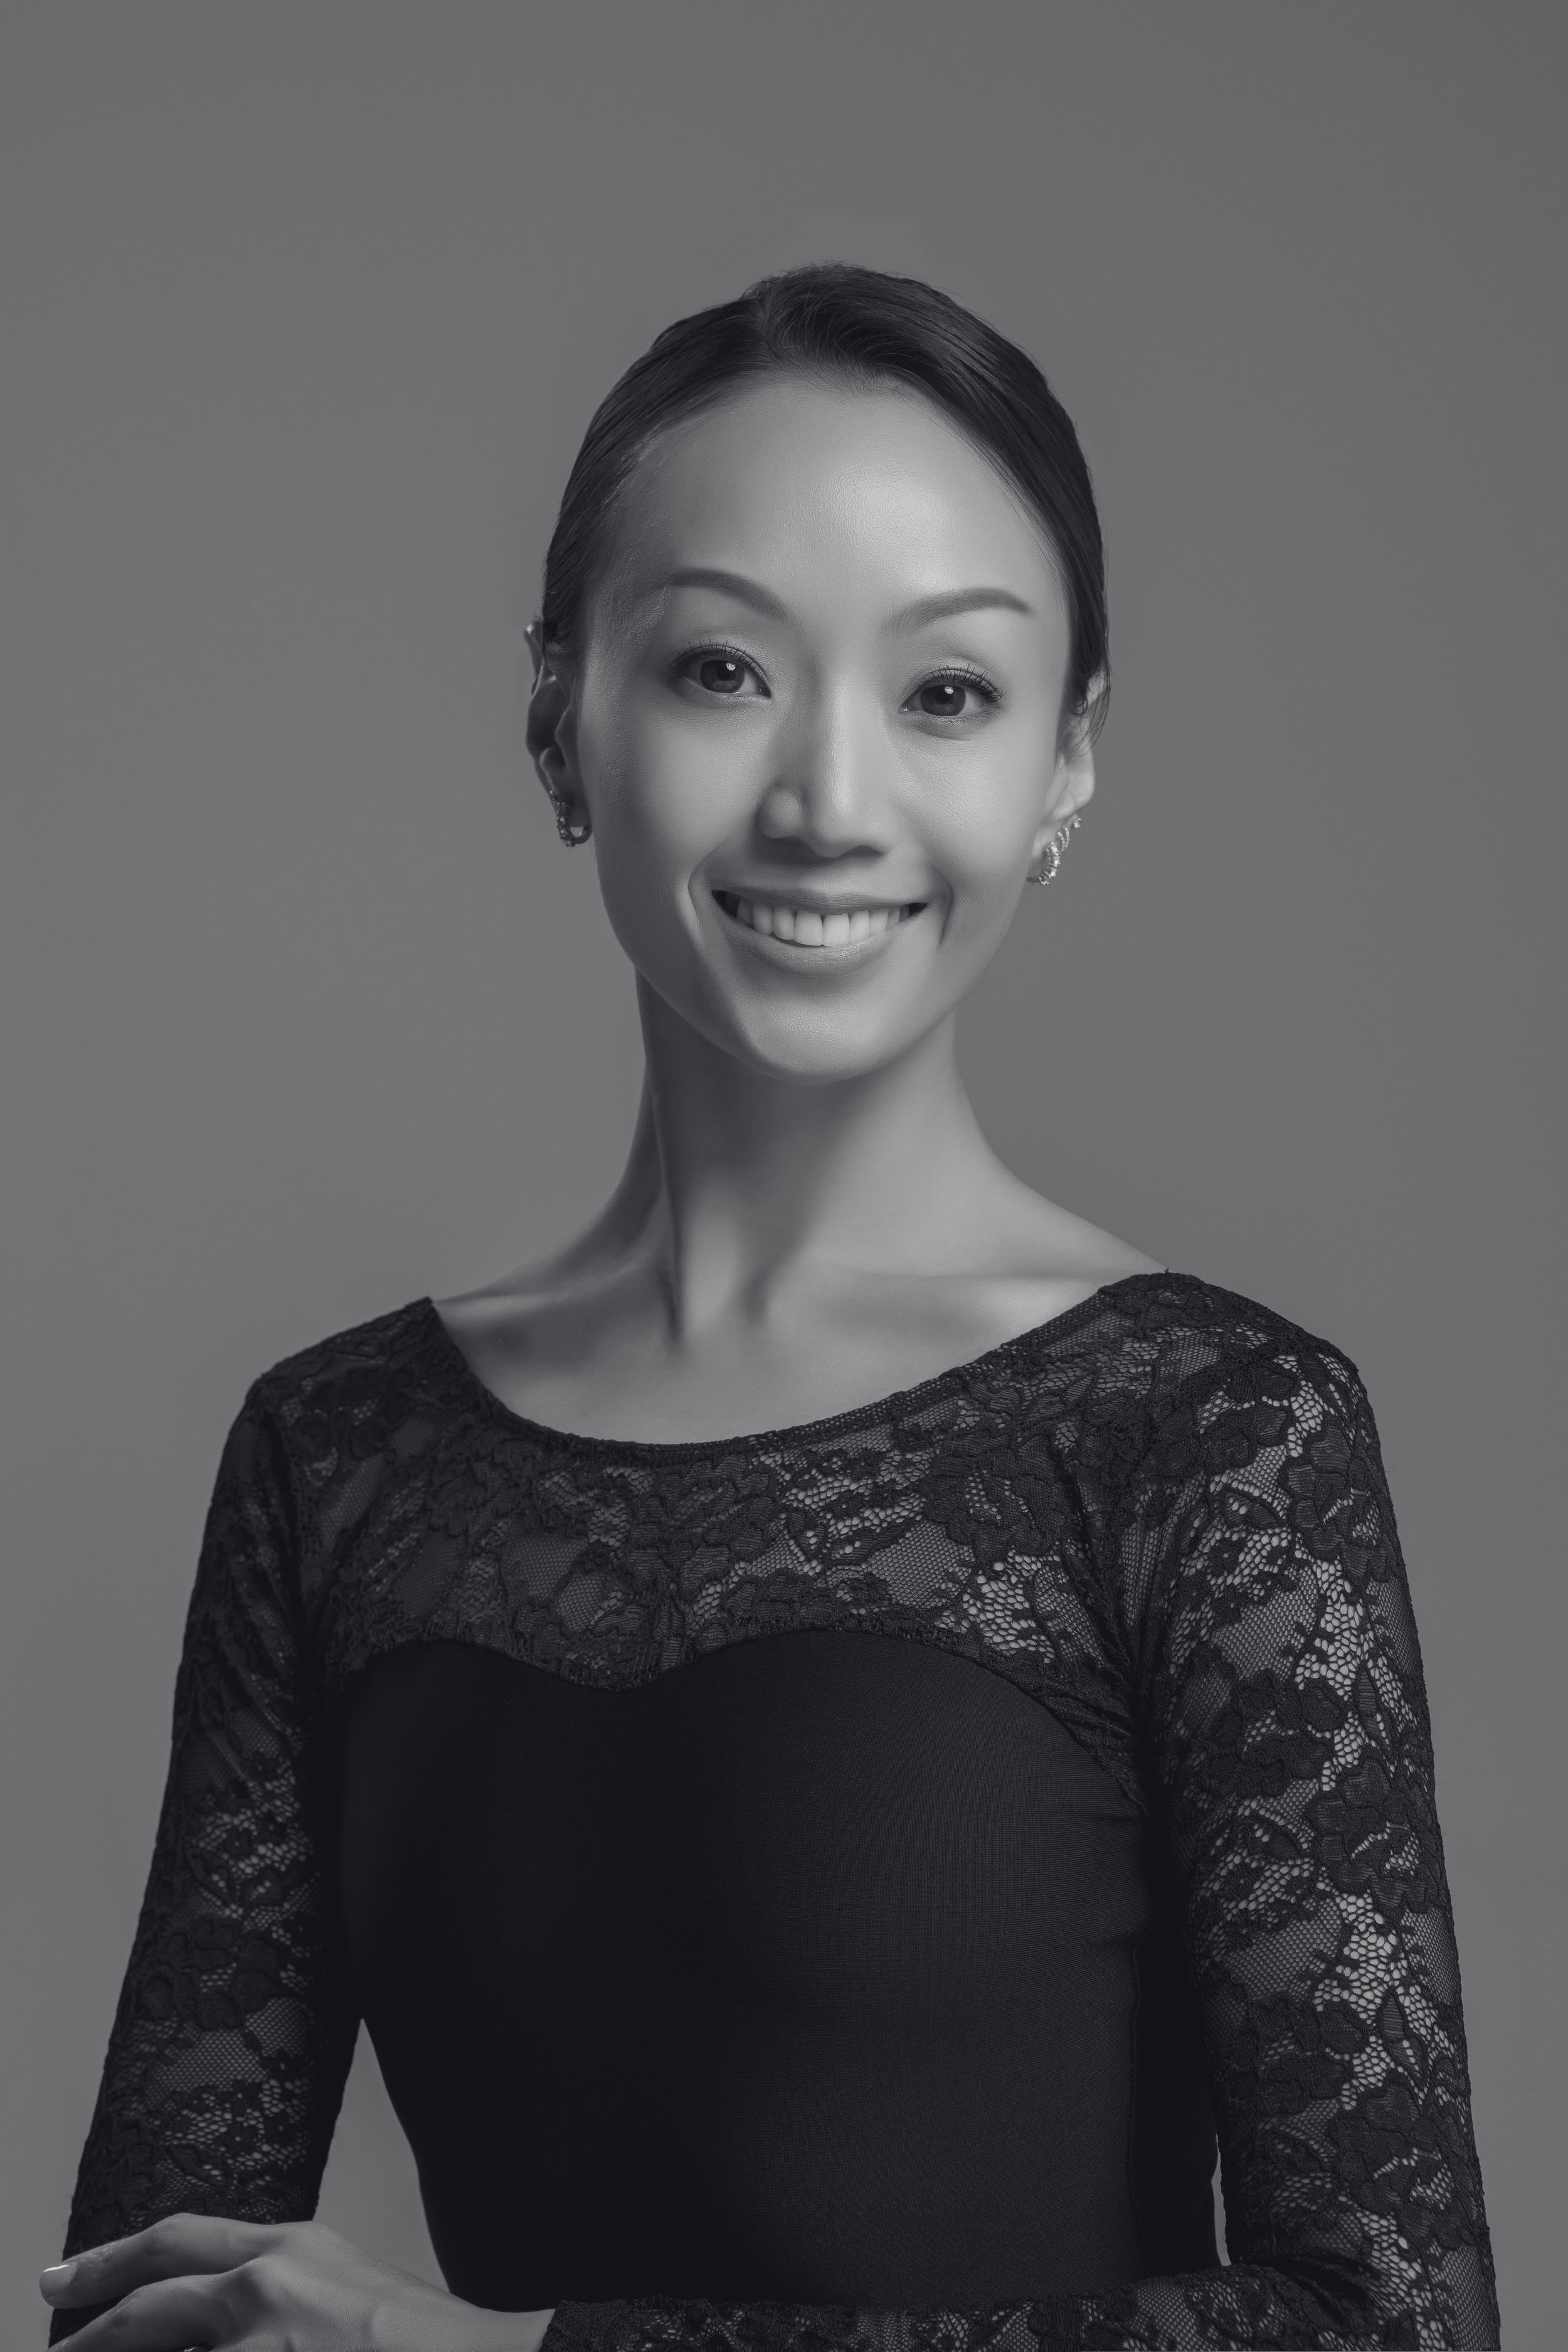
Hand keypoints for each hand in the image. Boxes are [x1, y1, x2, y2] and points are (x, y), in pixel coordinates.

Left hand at [39, 2213, 556, 2350]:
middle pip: (146, 2308)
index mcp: (285, 2250)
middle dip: (87, 2335)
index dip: (108, 2262)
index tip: (63, 2282)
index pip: (173, 2244)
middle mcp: (263, 2289)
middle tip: (56, 2339)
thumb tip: (210, 2317)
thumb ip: (271, 2291)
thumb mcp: (338, 2286)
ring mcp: (261, 2349)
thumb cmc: (419, 2341)